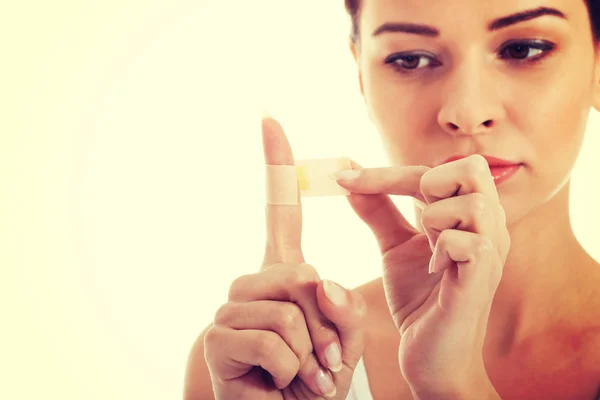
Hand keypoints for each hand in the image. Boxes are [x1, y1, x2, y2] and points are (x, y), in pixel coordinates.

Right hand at [203, 116, 366, 399]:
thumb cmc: (316, 377)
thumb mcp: (343, 342)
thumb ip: (342, 308)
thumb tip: (319, 278)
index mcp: (283, 273)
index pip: (281, 211)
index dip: (277, 166)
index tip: (271, 120)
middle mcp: (251, 281)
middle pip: (303, 274)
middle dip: (328, 325)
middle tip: (323, 360)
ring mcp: (230, 306)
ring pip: (291, 313)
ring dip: (311, 354)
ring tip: (301, 374)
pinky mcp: (219, 337)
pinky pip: (276, 343)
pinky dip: (293, 372)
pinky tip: (279, 381)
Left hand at [334, 155, 507, 396]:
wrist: (430, 357)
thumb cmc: (419, 300)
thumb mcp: (394, 248)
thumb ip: (378, 210)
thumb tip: (348, 175)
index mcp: (467, 216)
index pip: (434, 171)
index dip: (385, 172)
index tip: (341, 178)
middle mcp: (487, 229)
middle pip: (472, 168)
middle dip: (427, 182)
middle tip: (410, 214)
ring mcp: (490, 255)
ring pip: (474, 203)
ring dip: (435, 217)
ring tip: (426, 245)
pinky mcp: (481, 283)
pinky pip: (472, 244)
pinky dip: (444, 247)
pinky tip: (433, 268)